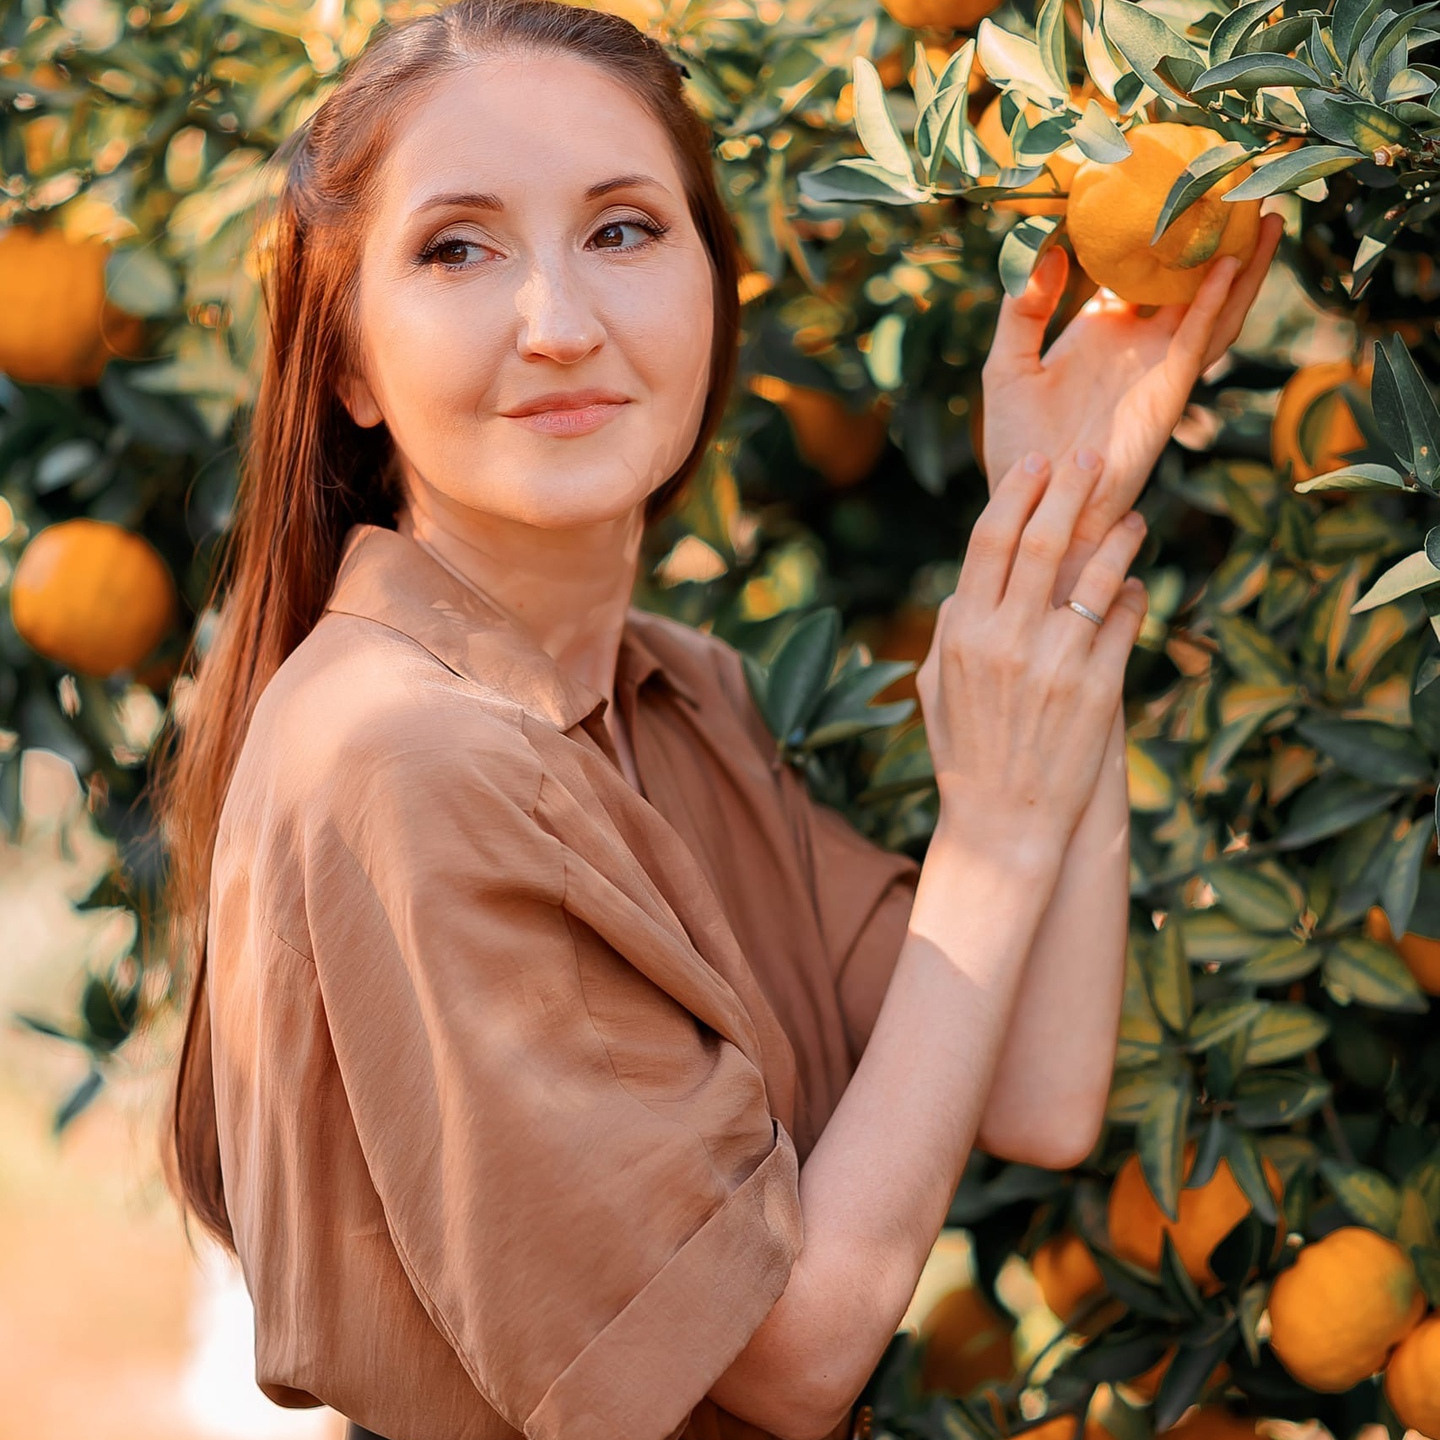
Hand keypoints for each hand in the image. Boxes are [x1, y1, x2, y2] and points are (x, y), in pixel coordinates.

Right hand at [916, 446, 1149, 873]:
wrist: (1004, 824)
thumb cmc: (965, 755)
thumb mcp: (935, 689)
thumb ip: (948, 630)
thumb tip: (966, 584)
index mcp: (962, 634)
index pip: (989, 542)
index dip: (1017, 495)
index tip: (1038, 463)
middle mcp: (1007, 640)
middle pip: (1042, 542)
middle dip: (1070, 490)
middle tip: (1093, 457)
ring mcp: (1056, 663)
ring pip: (1096, 577)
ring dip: (1118, 539)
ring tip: (1132, 520)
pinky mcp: (1099, 689)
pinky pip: (1125, 623)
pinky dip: (1134, 596)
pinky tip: (1137, 585)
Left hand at [980, 211, 1283, 596]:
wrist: (1035, 506)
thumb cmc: (1017, 446)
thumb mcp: (1006, 366)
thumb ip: (1022, 311)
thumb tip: (1042, 252)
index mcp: (1101, 332)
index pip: (1138, 270)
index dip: (1156, 231)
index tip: (1166, 180)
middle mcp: (1138, 344)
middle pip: (1191, 280)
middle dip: (1217, 236)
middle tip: (1238, 183)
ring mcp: (1157, 367)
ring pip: (1214, 306)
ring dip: (1242, 264)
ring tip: (1263, 214)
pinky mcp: (1167, 392)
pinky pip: (1199, 341)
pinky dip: (1217, 303)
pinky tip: (1228, 266)